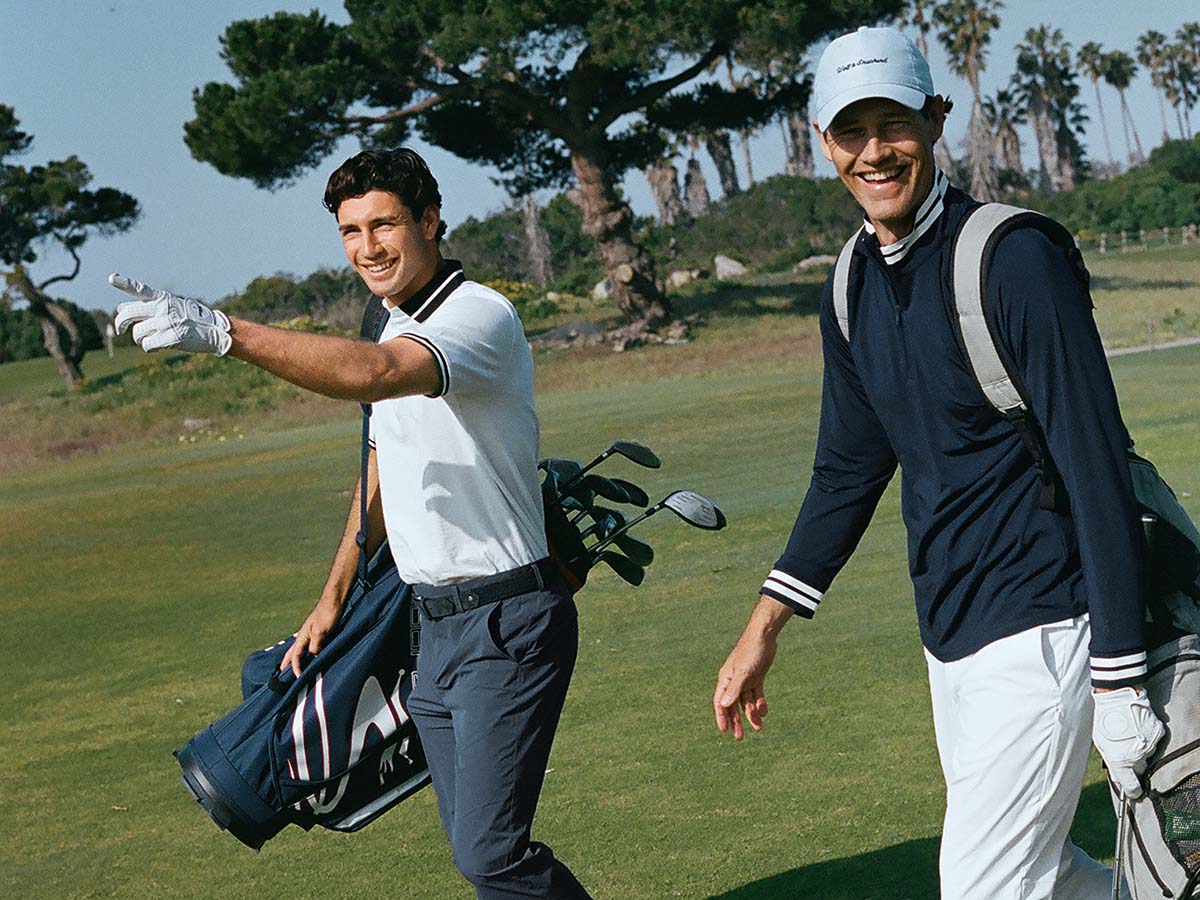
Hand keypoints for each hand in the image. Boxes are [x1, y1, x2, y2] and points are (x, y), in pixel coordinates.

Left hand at [109, 273, 231, 354]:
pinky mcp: (172, 338)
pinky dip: (149, 348)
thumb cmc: (191, 318)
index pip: (140, 290)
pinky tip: (158, 346)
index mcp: (163, 298)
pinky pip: (147, 345)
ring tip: (150, 339)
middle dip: (120, 323)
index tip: (111, 278)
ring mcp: (167, 323)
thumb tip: (120, 307)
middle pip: (129, 314)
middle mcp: (163, 309)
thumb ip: (146, 306)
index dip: (124, 283)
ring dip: (139, 339)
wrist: (216, 331)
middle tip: (119, 330)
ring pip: (137, 332)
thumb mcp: (170, 306)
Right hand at [280, 601, 342, 677]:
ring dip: (294, 659)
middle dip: (286, 664)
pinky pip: (308, 647)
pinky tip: (308, 656)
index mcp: (302, 637)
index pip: (295, 656)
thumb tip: (312, 658)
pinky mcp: (318, 633)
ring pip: (299, 650)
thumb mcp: (321, 631)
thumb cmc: (327, 614)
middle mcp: (304, 637)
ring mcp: (310, 634)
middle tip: (281, 676)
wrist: (335, 601)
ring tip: (291, 668)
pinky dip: (305, 654)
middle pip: (292, 653)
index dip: (295, 668)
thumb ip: (315, 645)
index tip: (298, 678)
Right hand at [714, 624, 778, 739]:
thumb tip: (724, 705)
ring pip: (746, 701)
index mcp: (726, 679)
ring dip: (751, 714)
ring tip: (759, 728)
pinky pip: (756, 694)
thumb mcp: (744, 672)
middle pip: (733, 705)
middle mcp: (734, 681)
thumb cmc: (751, 651)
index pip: (721, 702)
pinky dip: (759, 703)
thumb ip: (735, 689)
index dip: (722, 717)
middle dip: (736, 721)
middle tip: (740, 737)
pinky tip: (764, 713)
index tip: (724, 731)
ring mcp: (745, 679)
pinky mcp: (756, 676)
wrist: (764, 635)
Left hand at [1093, 686, 1164, 798]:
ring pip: (1147, 756)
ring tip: (1129, 735)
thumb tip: (1117, 779)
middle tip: (1125, 752)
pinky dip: (1147, 738)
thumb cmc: (1105, 721)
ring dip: (1140, 750)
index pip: (1132, 786)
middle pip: (1140, 770)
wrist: (1118, 698)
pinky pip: (1154, 742)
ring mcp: (1151, 745)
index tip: (1133, 792)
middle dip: (1134, 766)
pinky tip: (1138, 729)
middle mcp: (1138, 756)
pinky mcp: (1158, 734)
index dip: (1133, 790)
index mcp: (1122, 761)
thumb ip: (1111, 763)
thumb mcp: (1102, 744)